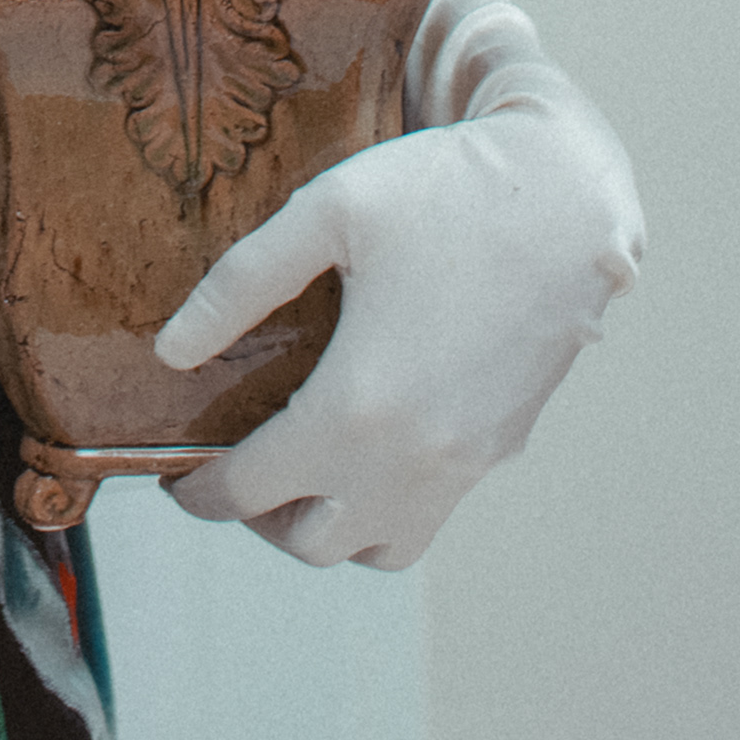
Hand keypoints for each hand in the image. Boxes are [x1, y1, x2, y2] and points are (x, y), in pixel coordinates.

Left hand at [156, 83, 642, 569]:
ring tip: (300, 471)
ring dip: (329, 529)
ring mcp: (464, 464)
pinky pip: (431, 515)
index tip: (176, 476)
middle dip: (259, 517)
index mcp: (355, 407)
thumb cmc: (442, 190)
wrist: (567, 196)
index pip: (252, 490)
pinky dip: (387, 508)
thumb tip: (172, 351)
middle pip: (312, 543)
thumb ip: (238, 286)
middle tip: (234, 468)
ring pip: (379, 549)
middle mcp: (411, 458)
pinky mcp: (500, 448)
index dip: (201, 491)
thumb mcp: (324, 212)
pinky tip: (370, 443)